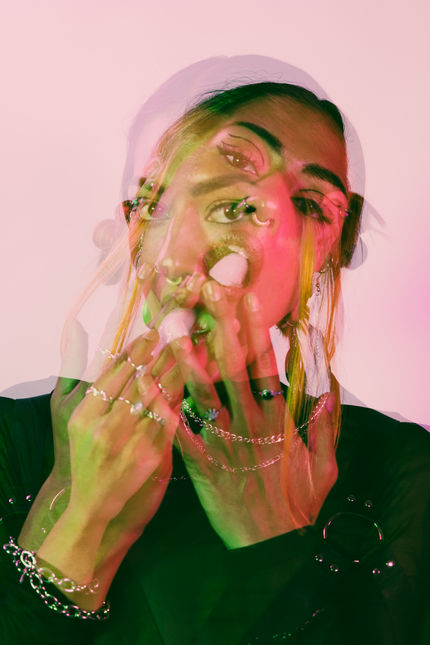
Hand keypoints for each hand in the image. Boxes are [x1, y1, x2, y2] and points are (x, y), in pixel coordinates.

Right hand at [64, 329, 184, 529]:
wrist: (94, 501)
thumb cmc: (86, 456)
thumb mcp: (76, 422)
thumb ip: (91, 388)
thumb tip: (111, 352)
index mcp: (85, 416)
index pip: (112, 376)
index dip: (134, 353)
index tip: (151, 333)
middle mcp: (106, 428)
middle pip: (138, 383)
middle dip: (160, 356)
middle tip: (178, 334)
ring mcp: (130, 443)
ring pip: (158, 399)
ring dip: (176, 373)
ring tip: (192, 351)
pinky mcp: (150, 456)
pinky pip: (169, 422)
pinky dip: (180, 400)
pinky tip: (193, 383)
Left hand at [173, 281, 337, 547]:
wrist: (270, 548)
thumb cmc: (298, 504)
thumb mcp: (325, 468)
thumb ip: (326, 428)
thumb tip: (326, 389)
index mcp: (279, 422)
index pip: (266, 367)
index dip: (255, 331)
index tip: (245, 298)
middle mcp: (248, 426)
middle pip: (232, 369)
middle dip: (219, 328)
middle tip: (204, 292)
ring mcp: (222, 444)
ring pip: (202, 394)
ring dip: (186, 358)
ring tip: (171, 326)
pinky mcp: (200, 464)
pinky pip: (178, 433)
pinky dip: (162, 407)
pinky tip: (145, 382)